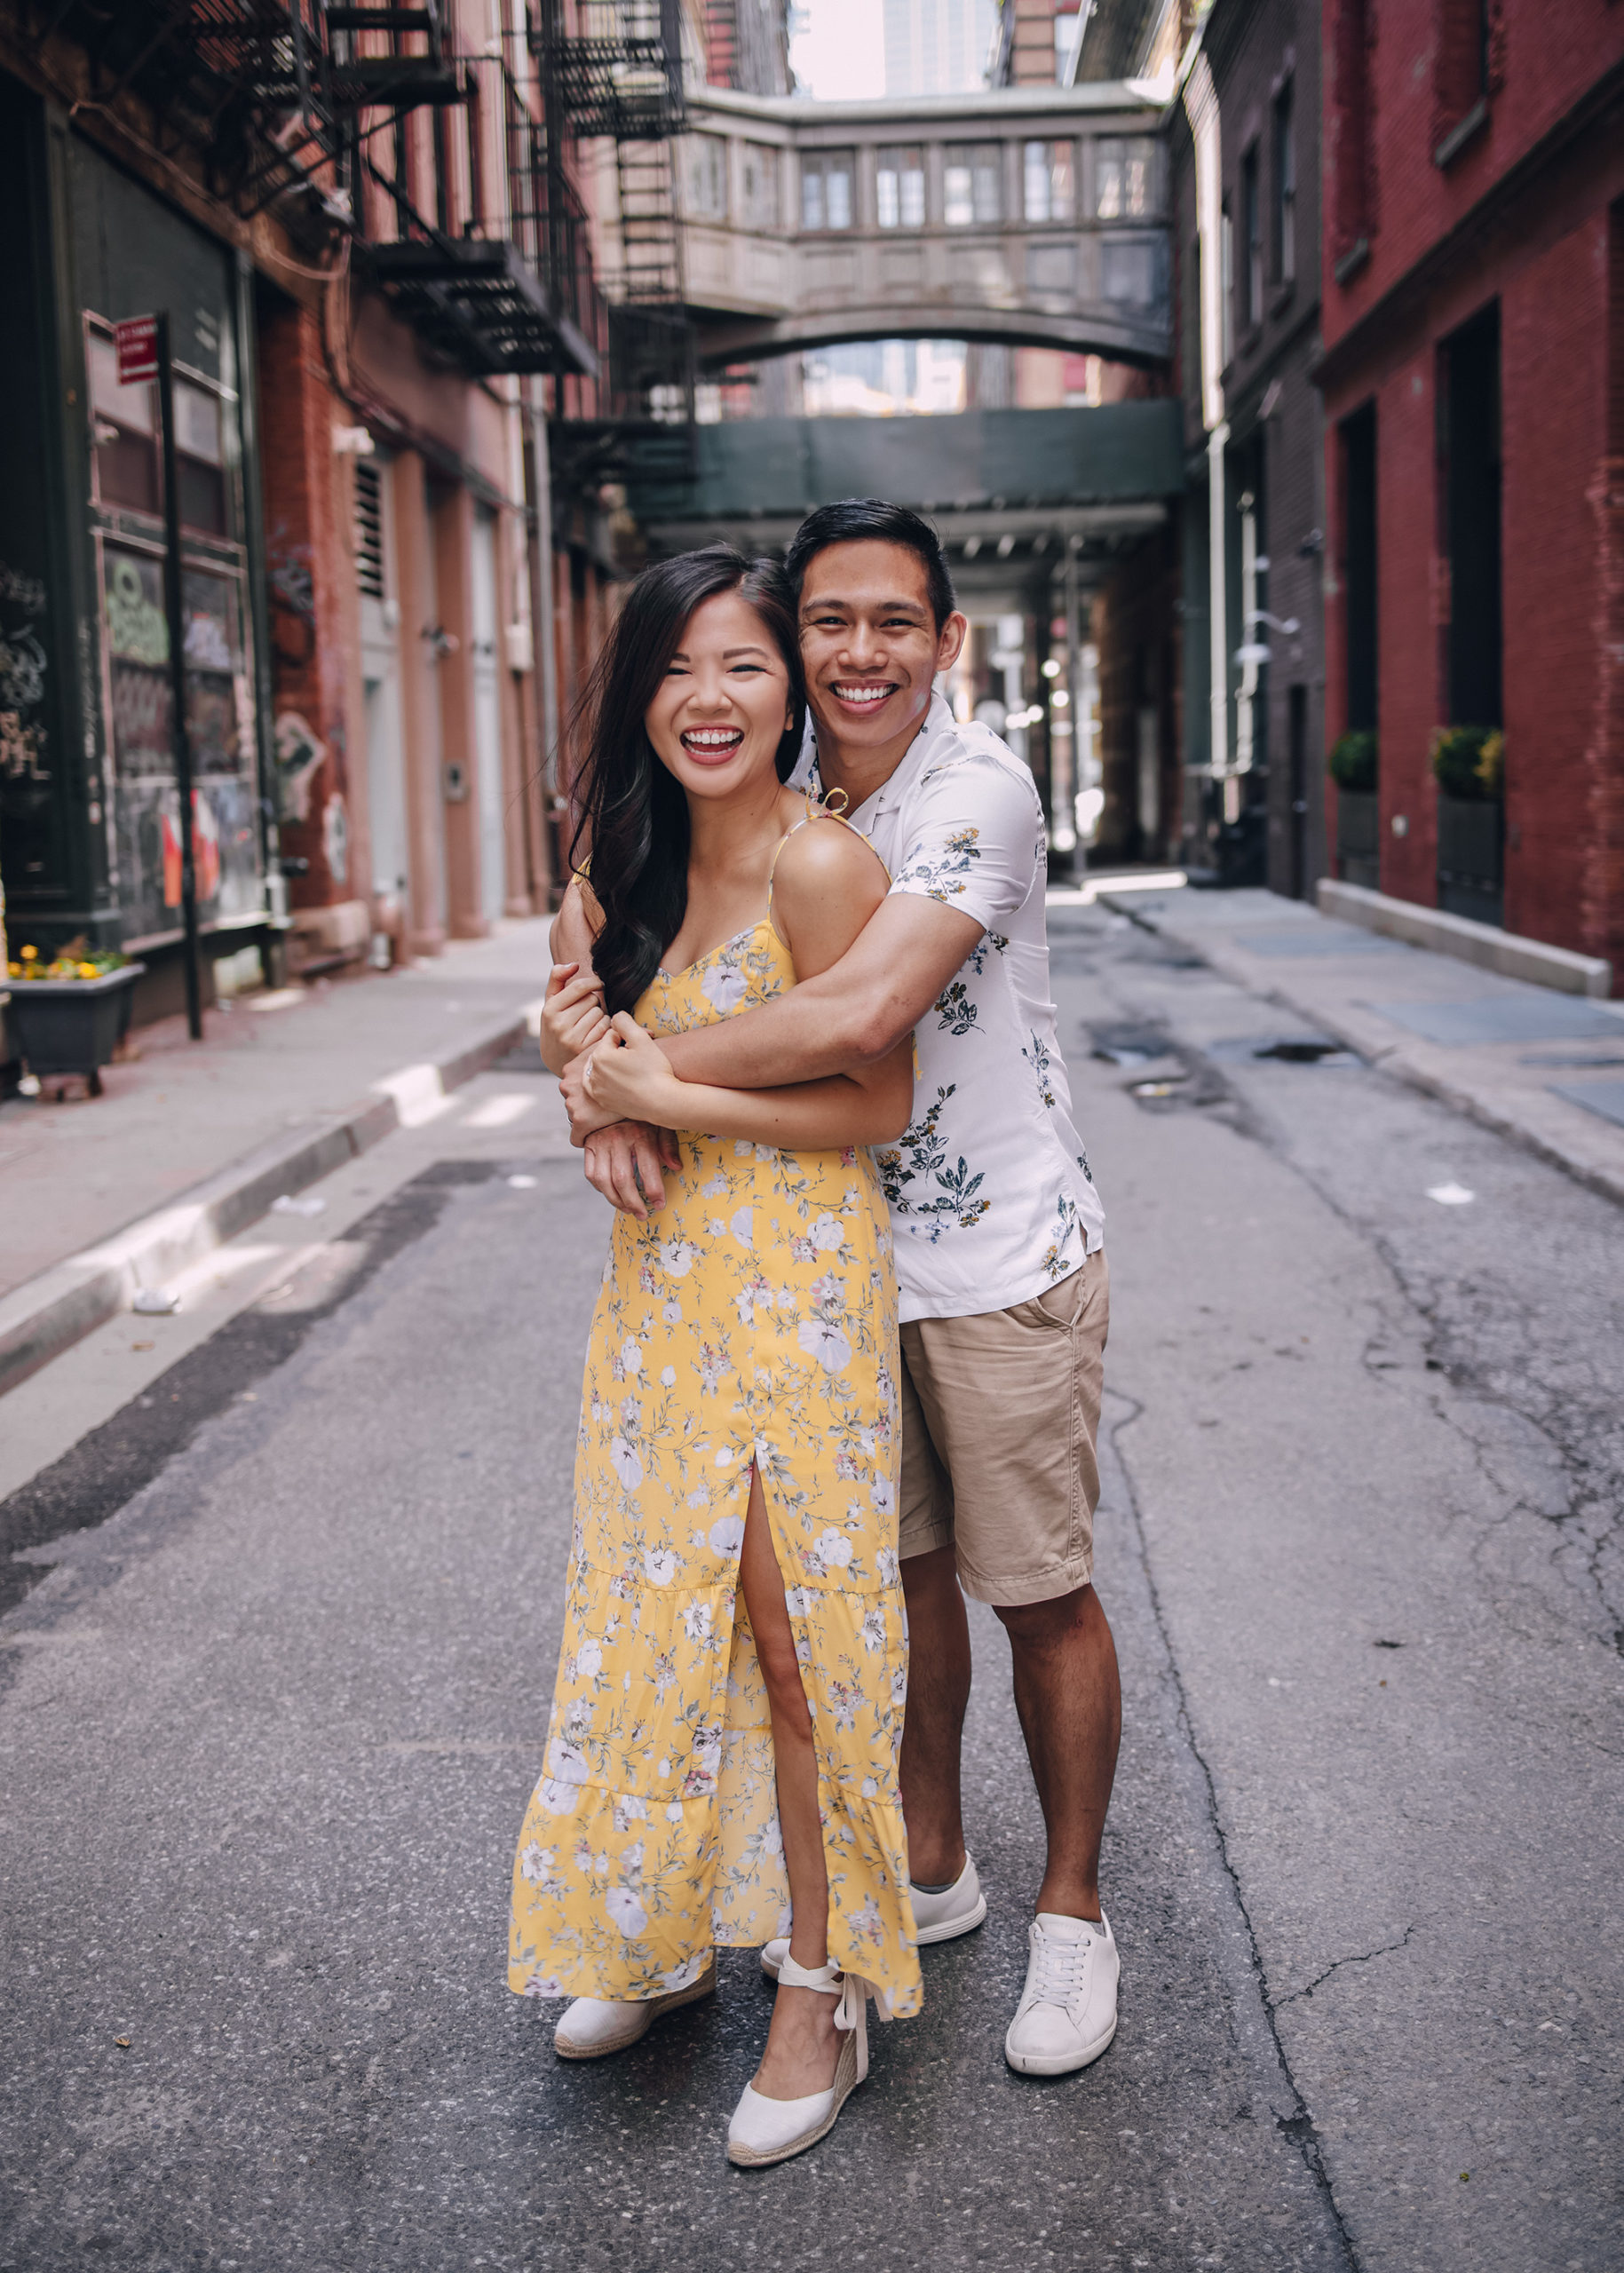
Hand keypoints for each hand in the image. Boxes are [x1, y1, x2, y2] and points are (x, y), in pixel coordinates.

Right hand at [541, 960, 608, 1074]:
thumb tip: (574, 964)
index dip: (593, 982)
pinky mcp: (586, 1050)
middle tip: (586, 1010)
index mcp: (549, 1010)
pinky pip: (606, 1027)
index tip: (598, 984)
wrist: (555, 1059)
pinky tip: (595, 1031)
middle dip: (593, 1002)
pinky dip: (605, 1026)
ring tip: (589, 1022)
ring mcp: (573, 1039)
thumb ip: (558, 978)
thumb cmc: (556, 1023)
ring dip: (599, 1014)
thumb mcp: (551, 1002)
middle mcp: (559, 1025)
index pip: (579, 987)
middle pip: (592, 999)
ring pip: (600, 1013)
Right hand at [581, 1120, 682, 1218]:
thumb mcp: (660, 1124)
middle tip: (643, 1215)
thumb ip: (668, 1145)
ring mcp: (600, 1142)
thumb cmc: (643, 1114)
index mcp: (639, 1133)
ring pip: (604, 1181)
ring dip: (616, 1201)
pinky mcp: (588, 1146)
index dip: (654, 1191)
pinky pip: (591, 1174)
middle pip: (623, 1180)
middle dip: (634, 1202)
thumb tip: (676, 1167)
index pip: (647, 1168)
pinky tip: (613, 1195)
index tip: (659, 1204)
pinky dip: (601, 1189)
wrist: (615, 1096)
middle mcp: (618, 1138)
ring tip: (628, 1210)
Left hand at [582, 1013, 686, 1127]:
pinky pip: (597, 1085)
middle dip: (619, 1050)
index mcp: (600, 1055)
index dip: (628, 1037)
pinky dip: (603, 1080)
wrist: (662, 1101)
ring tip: (630, 1067)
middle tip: (640, 1056)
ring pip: (602, 1067)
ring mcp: (597, 1089)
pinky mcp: (602, 1101)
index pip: (611, 1036)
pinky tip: (615, 1079)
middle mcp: (594, 1073)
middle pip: (605, 1052)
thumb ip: (624, 1022)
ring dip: (612, 1064)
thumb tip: (615, 1018)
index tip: (642, 1044)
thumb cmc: (654, 1070)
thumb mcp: (641, 1038)